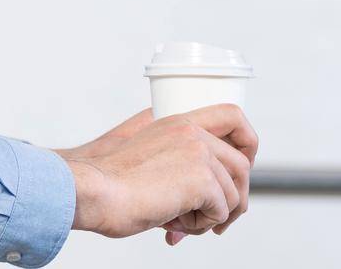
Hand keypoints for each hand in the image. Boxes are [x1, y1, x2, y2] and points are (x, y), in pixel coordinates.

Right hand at [50, 104, 257, 244]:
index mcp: (177, 121)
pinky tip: (174, 223)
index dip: (247, 144)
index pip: (232, 115)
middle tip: (217, 222)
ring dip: (214, 217)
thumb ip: (177, 171)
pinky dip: (202, 226)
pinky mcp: (201, 177)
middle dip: (236, 199)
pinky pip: (221, 210)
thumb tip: (205, 207)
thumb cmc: (110, 184)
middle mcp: (191, 130)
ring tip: (182, 224)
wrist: (93, 191)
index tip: (240, 171)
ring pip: (234, 193)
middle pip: (242, 164)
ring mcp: (198, 151)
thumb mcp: (148, 162)